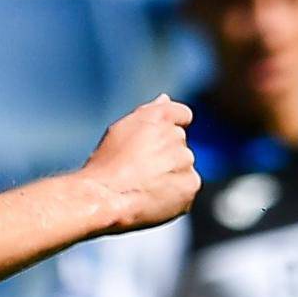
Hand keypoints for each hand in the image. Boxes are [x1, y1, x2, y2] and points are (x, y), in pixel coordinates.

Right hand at [79, 95, 198, 235]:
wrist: (106, 198)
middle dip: (165, 154)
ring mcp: (185, 160)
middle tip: (140, 170)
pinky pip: (187, 187)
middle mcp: (176, 135)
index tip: (158, 143)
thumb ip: (149, 112)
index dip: (172, 129)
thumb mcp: (121, 130)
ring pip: (183, 166)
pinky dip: (175, 194)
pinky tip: (153, 198)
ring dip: (170, 174)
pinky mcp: (191, 183)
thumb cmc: (107, 164)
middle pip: (179, 143)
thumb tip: (166, 99)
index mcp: (160, 116)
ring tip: (144, 186)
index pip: (182, 115)